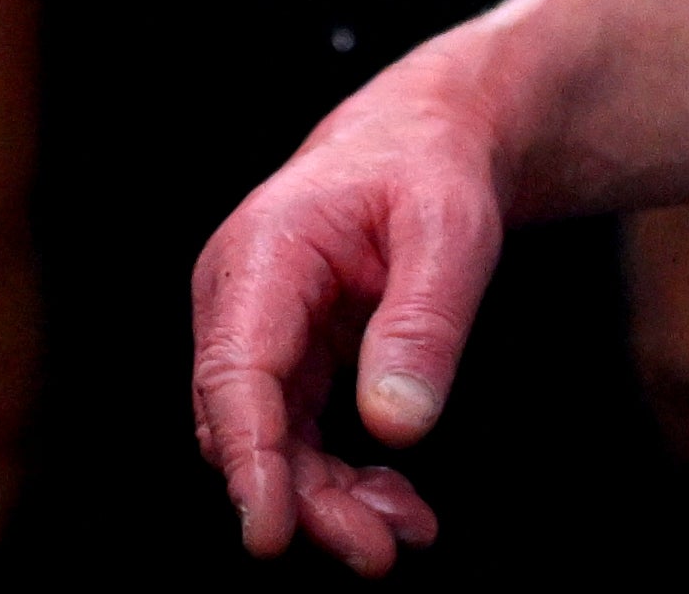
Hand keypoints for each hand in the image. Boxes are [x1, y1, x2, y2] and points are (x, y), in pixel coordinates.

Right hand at [190, 39, 506, 573]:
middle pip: (244, 422)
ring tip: (405, 531)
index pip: (237, 372)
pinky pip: (296, 435)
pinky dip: (338, 479)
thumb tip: (396, 428)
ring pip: (268, 441)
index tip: (270, 532)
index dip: (249, 459)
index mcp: (265, 251)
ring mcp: (258, 329)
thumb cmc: (433, 168)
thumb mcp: (451, 231)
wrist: (428, 137)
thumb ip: (424, 324)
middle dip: (302, 499)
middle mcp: (241, 296)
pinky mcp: (285, 356)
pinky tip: (394, 502)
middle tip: (380, 551)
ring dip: (325, 500)